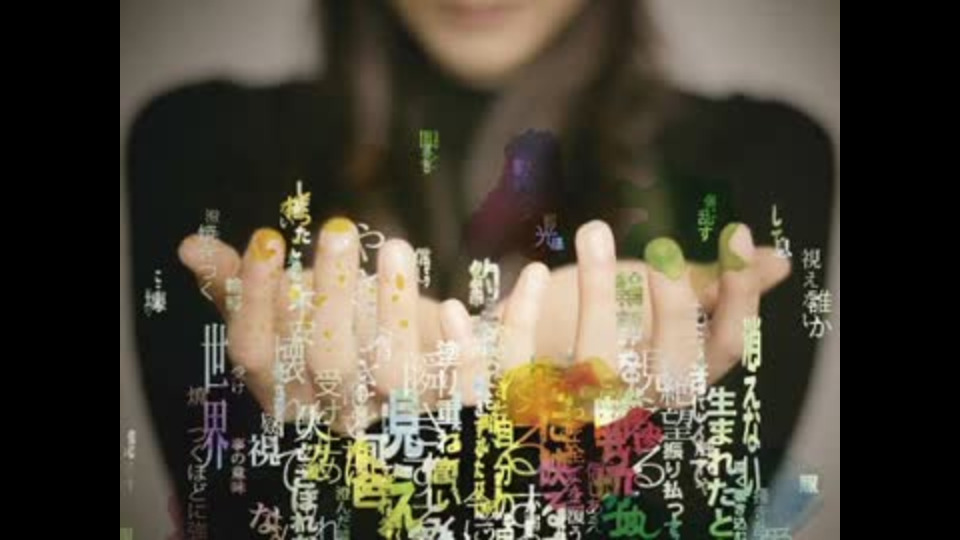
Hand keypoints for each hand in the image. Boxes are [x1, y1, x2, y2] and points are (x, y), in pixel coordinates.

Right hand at [178, 217, 449, 433]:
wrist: (422, 369)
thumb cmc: (345, 331)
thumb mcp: (291, 309)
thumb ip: (241, 284)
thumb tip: (190, 246)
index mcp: (288, 390)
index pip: (258, 353)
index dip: (256, 298)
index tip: (266, 239)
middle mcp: (338, 408)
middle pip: (326, 360)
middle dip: (330, 293)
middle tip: (338, 229)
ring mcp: (394, 413)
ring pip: (392, 373)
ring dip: (394, 309)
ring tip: (395, 247)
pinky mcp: (448, 406)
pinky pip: (455, 390)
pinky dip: (459, 352)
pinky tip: (454, 307)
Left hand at [438, 220, 789, 423]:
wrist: (506, 368)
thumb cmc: (586, 333)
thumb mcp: (649, 309)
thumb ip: (705, 289)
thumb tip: (777, 260)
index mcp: (660, 381)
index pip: (718, 356)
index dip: (737, 302)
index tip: (738, 234)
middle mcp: (621, 403)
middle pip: (664, 370)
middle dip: (674, 305)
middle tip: (666, 244)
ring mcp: (563, 408)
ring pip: (591, 366)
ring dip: (598, 295)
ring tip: (595, 228)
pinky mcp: (505, 400)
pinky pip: (507, 374)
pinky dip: (507, 327)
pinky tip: (518, 278)